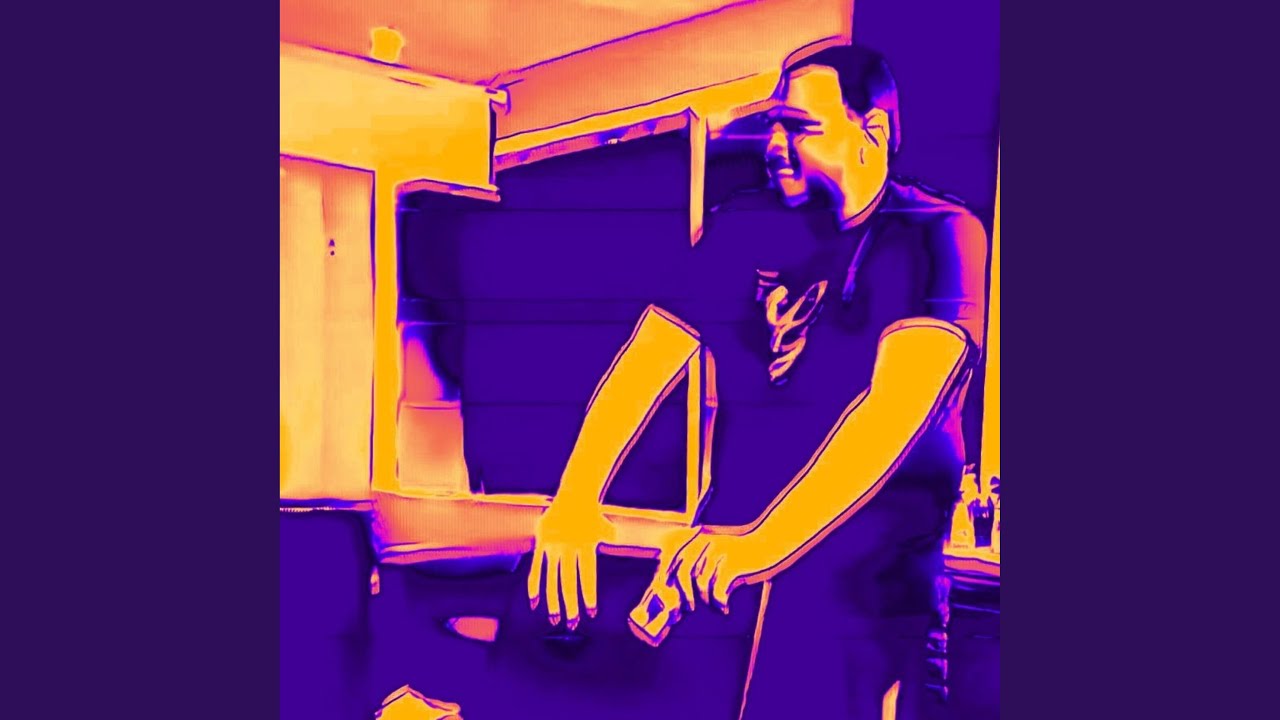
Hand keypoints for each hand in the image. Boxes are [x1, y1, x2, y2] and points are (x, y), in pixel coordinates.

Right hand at [528, 500, 616, 629]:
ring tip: (554, 619)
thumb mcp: (605, 527)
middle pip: (569, 582)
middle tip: (572, 624)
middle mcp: (569, 547)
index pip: (587, 576)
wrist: (573, 495)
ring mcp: (554, 547)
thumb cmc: (592, 514)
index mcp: (586, 545)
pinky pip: (536, 569)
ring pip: (552, 579)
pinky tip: (534, 602)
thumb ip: (610, 537)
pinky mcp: (541, 545)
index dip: (589, 595)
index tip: (591, 612)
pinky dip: (535, 586)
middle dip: (570, 604)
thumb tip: (617, 540)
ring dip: (553, 601)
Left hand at [661, 527, 772, 613]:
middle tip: (688, 609)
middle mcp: (707, 542)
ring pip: (702, 584)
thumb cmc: (743, 554)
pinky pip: (718, 590)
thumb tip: (681, 592)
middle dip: (684, 595)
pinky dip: (719, 603)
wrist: (770, 544)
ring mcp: (720, 553)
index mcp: (699, 538)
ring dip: (706, 601)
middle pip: (684, 573)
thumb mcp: (718, 552)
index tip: (669, 593)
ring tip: (716, 606)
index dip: (666, 578)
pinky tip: (725, 608)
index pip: (673, 558)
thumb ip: (699, 565)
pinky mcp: (734, 564)